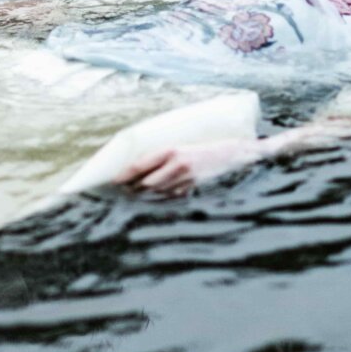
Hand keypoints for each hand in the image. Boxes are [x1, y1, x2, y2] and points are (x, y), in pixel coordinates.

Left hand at [115, 139, 263, 197]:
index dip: (125, 174)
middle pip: (146, 183)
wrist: (238, 154)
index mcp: (172, 150)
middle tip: (120, 193)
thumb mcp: (184, 146)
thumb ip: (165, 157)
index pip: (141, 164)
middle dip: (133, 189)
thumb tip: (143, 169)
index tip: (113, 180)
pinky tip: (154, 204)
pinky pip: (172, 199)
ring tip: (132, 200)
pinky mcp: (194, 190)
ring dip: (144, 198)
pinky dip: (161, 202)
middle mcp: (177, 165)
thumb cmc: (208, 148)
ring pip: (157, 194)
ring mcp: (186, 180)